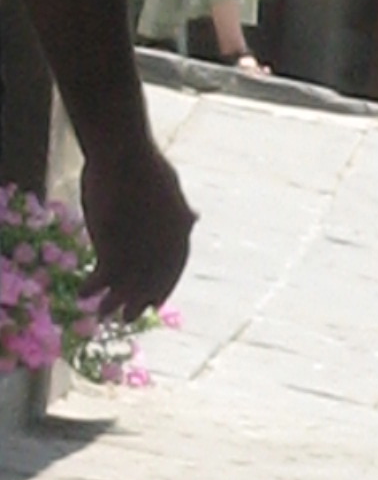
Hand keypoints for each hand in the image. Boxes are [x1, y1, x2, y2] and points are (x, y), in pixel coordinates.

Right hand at [81, 138, 194, 318]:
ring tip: (101, 316)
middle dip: (137, 304)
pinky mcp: (113, 255)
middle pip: (149, 288)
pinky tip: (81, 295)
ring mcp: (139, 257)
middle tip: (127, 318)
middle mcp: (164, 254)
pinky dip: (91, 289)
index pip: (171, 272)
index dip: (161, 289)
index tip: (156, 304)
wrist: (126, 162)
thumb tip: (194, 217)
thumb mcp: (172, 192)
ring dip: (111, 306)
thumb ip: (180, 212)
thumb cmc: (147, 168)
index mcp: (181, 237)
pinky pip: (101, 281)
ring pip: (125, 291)